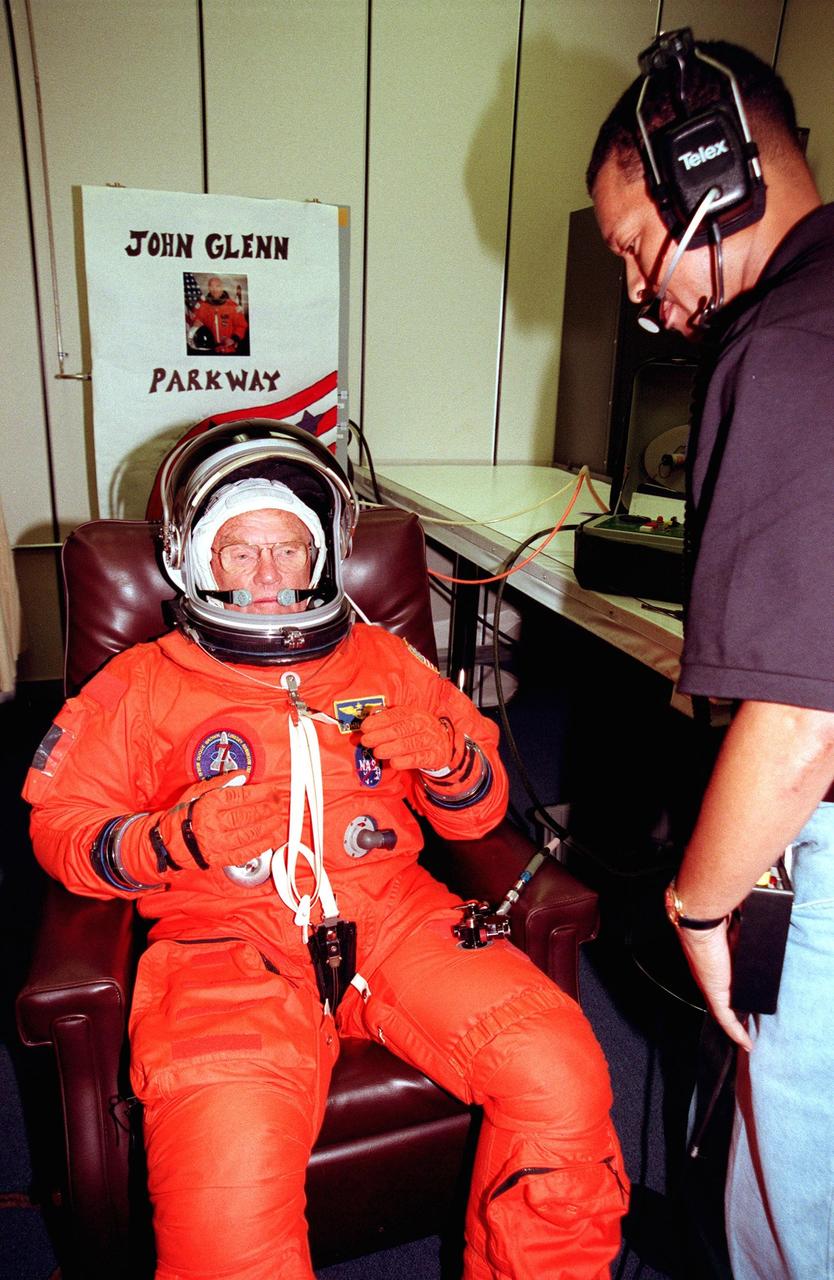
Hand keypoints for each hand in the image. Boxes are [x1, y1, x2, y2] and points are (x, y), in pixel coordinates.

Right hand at [143, 772, 281, 870]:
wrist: (169, 842)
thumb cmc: (184, 814)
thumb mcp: (197, 791)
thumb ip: (221, 782)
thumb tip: (242, 775)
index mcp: (208, 805)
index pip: (240, 797)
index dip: (260, 793)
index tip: (271, 790)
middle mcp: (212, 824)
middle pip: (247, 815)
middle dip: (267, 808)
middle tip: (278, 804)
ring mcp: (216, 843)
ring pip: (249, 834)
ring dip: (267, 826)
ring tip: (277, 819)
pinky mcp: (219, 859)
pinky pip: (244, 853)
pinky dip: (260, 846)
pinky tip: (269, 839)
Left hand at [358, 707, 454, 771]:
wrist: (443, 744)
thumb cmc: (418, 732)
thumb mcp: (406, 720)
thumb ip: (388, 718)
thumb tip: (370, 716)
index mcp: (414, 713)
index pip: (396, 715)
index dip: (379, 721)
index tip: (365, 727)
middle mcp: (424, 724)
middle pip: (400, 729)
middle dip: (381, 735)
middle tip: (366, 741)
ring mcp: (430, 740)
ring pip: (409, 744)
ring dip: (390, 748)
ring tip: (377, 752)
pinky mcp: (434, 756)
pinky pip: (418, 759)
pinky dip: (405, 761)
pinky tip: (394, 762)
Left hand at [677, 922, 752, 1050]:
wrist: (700, 921)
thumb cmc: (714, 918)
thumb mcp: (734, 929)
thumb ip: (741, 933)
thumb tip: (752, 931)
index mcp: (712, 962)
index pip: (722, 983)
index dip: (732, 994)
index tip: (743, 1003)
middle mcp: (709, 975)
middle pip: (722, 999)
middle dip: (734, 1012)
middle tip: (749, 1024)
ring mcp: (710, 985)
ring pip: (722, 1010)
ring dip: (735, 1023)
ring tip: (748, 1035)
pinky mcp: (715, 993)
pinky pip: (725, 1018)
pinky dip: (736, 1032)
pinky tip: (746, 1043)